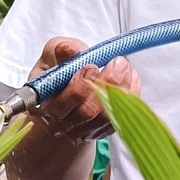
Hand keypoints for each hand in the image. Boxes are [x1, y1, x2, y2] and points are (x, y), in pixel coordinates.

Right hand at [26, 37, 140, 142]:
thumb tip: (70, 49)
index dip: (79, 86)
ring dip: (122, 89)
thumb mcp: (52, 55)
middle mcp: (64, 124)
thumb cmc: (58, 72)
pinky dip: (130, 96)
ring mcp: (85, 130)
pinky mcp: (104, 129)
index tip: (92, 65)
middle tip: (118, 62)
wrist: (65, 92)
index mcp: (47, 106)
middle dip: (106, 84)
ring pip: (107, 116)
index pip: (62, 105)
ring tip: (126, 66)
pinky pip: (122, 117)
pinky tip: (131, 77)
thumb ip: (59, 51)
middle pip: (87, 112)